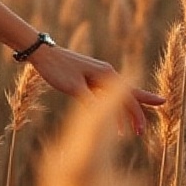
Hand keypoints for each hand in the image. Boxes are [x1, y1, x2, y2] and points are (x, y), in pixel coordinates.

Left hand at [26, 43, 164, 136]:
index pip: (127, 98)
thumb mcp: (74, 87)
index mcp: (106, 75)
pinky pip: (105, 95)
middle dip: (135, 114)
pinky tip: (108, 118)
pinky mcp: (89, 78)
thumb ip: (91, 101)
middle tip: (142, 131)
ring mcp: (98, 75)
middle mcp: (106, 74)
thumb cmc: (58, 69)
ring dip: (121, 113)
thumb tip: (103, 116)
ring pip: (116, 97)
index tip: (141, 131)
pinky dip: (109, 107)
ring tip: (126, 132)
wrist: (43, 54)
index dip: (135, 116)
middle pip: (127, 96)